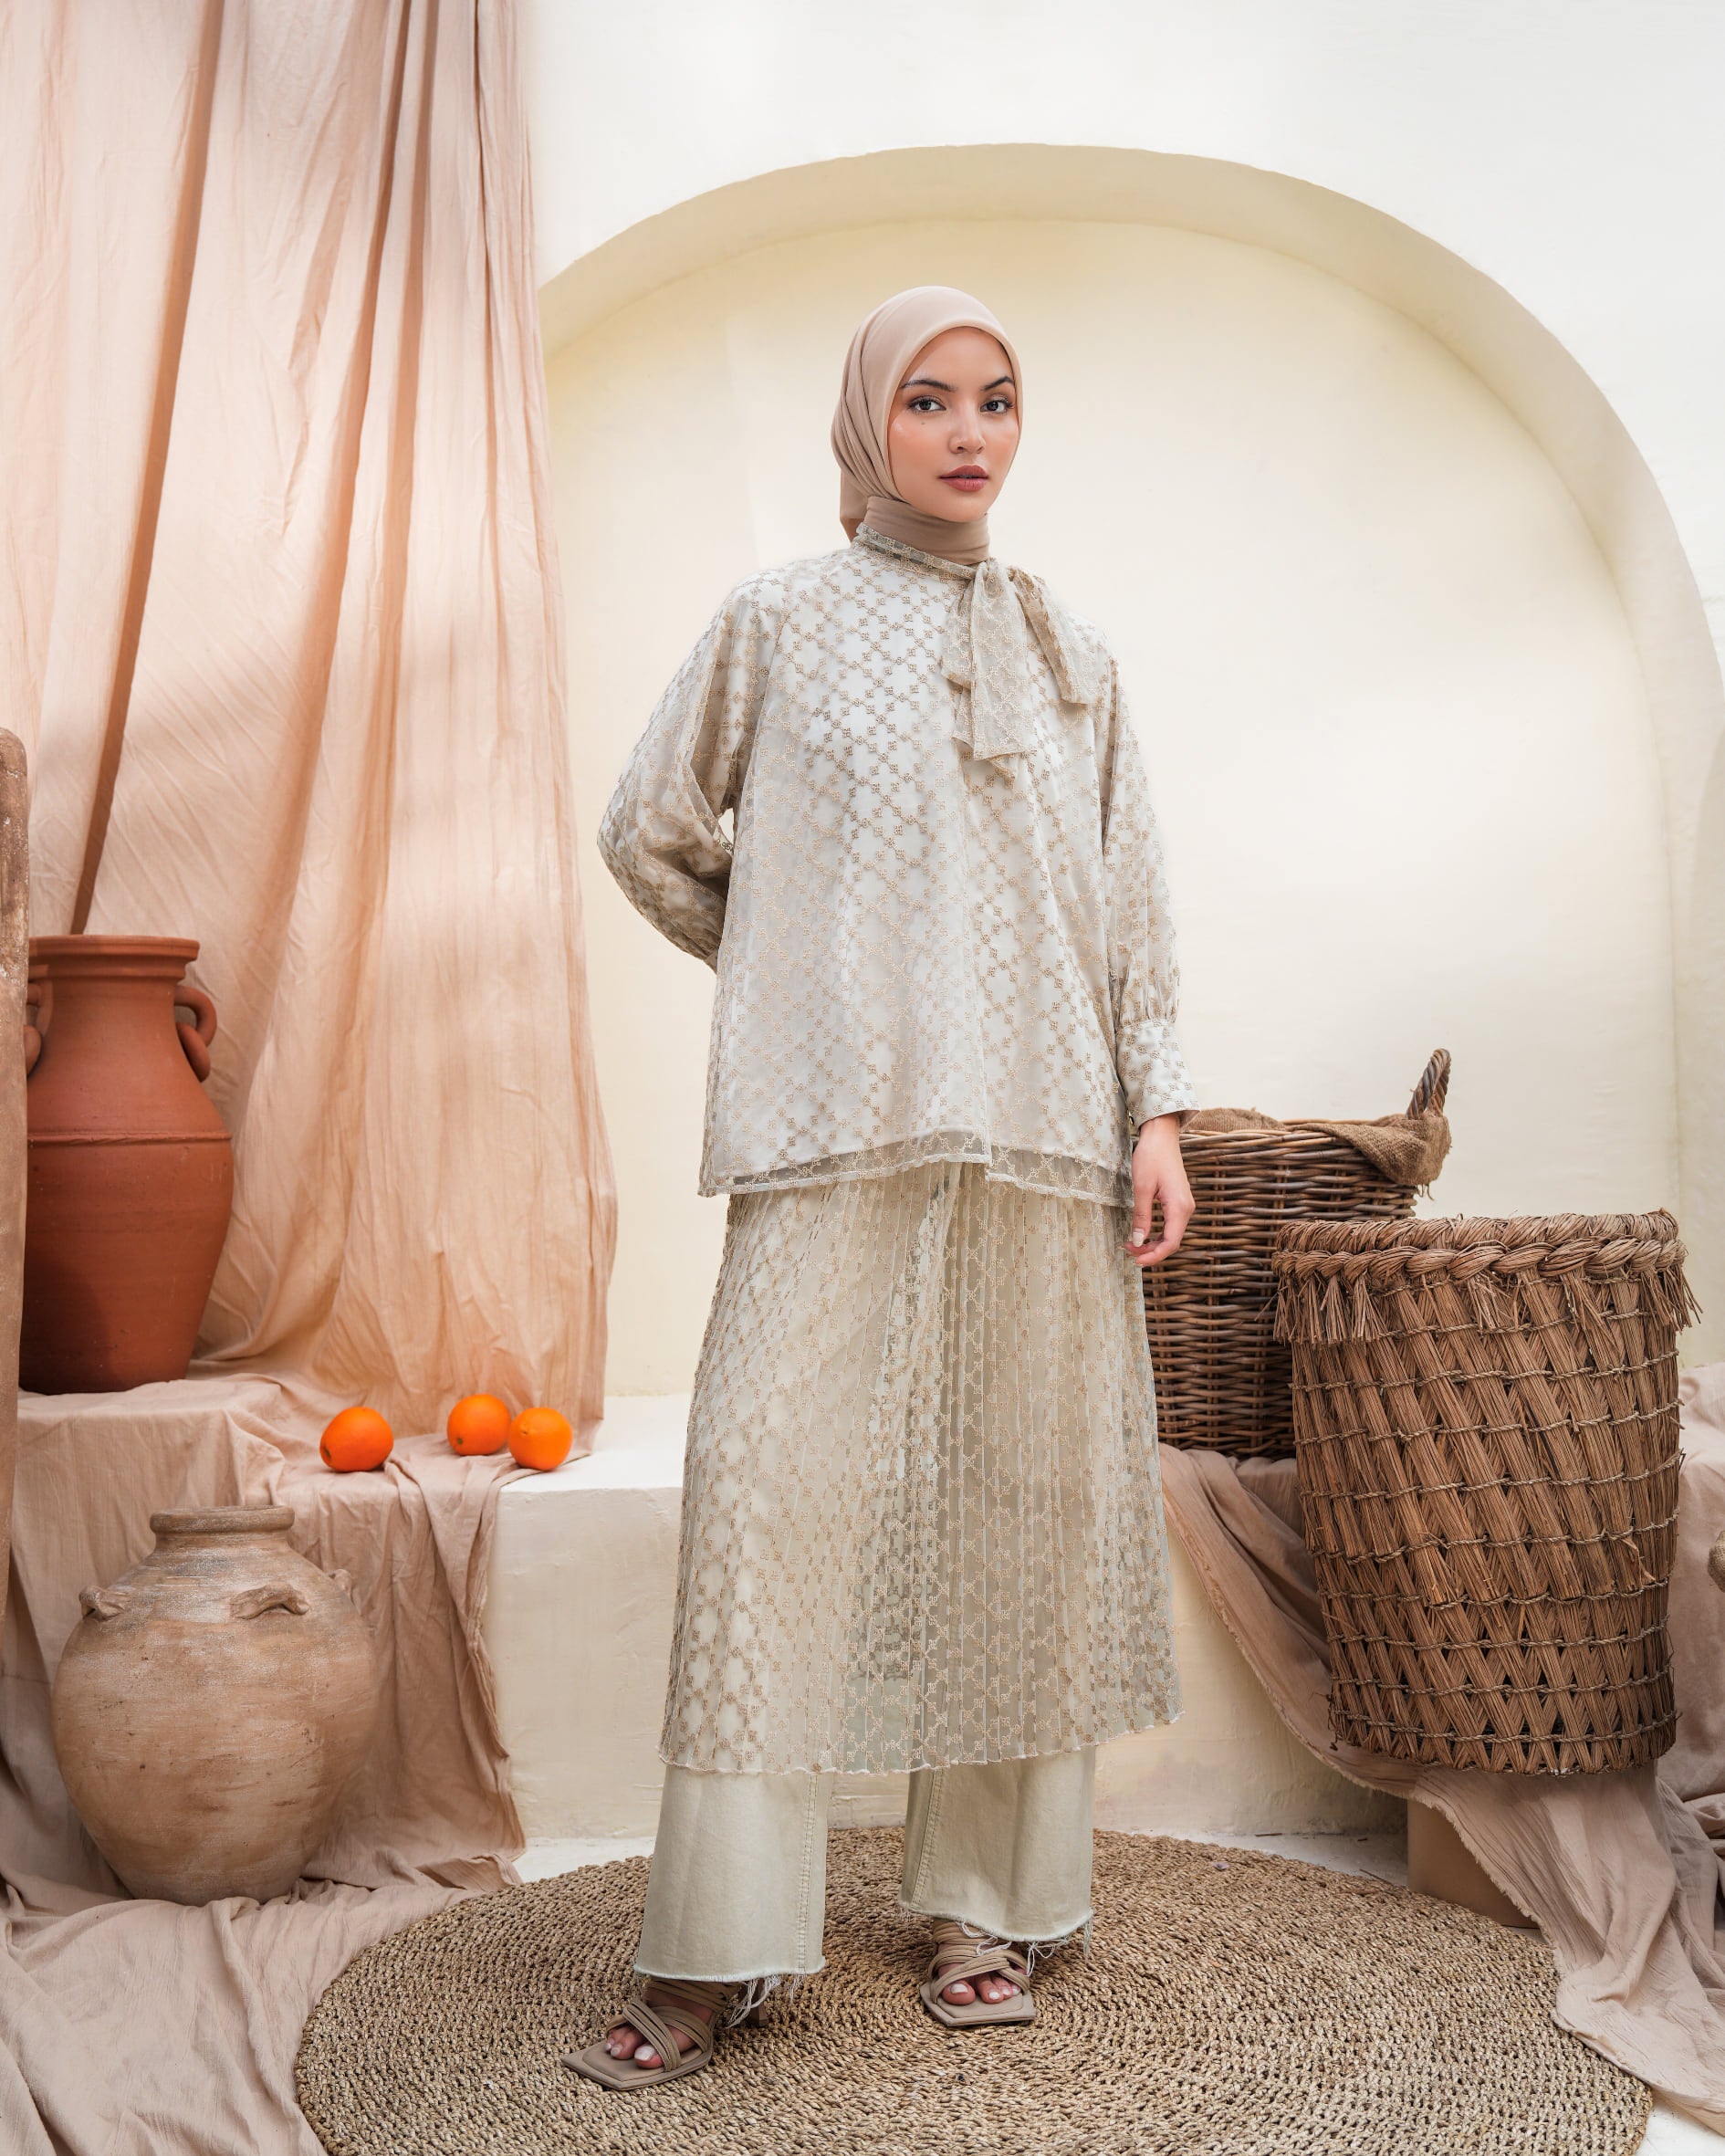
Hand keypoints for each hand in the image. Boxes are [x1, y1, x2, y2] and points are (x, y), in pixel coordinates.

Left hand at [1127, 1114, 1192, 1268]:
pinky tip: (1142, 1234)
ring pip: (1170, 1234)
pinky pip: (1170, 1225)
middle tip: (1128, 1251)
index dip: (1154, 1256)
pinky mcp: (1178, 1201)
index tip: (1136, 1260)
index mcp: (1180, 1207)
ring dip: (1152, 1243)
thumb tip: (1138, 1241)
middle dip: (1150, 1251)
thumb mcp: (1142, 1187)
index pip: (1171, 1243)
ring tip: (1131, 1244)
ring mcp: (1183, 1205)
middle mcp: (1186, 1208)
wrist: (1161, 1136)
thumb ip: (1142, 1216)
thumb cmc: (1151, 1157)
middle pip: (1172, 1241)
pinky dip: (1156, 1233)